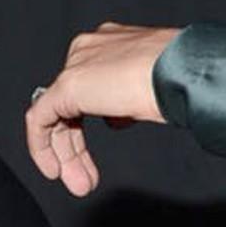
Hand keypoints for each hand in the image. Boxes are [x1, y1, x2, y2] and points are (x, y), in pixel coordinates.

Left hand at [24, 22, 178, 196]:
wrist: (184, 71)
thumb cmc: (183, 78)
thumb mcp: (152, 91)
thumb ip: (128, 101)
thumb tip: (118, 116)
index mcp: (112, 44)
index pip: (91, 87)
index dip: (91, 124)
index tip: (98, 154)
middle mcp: (91, 49)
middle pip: (71, 103)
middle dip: (76, 146)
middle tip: (85, 178)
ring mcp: (78, 64)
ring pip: (56, 113)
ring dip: (67, 153)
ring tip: (80, 182)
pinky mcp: (67, 84)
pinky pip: (40, 117)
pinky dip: (42, 146)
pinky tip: (53, 168)